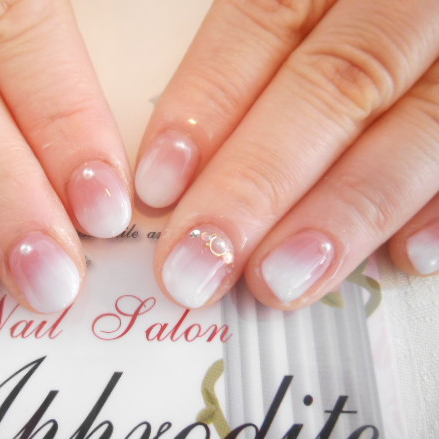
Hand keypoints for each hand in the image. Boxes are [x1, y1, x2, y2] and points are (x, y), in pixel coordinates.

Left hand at [136, 0, 438, 308]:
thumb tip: (177, 172)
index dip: (208, 102)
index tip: (156, 186)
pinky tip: (408, 258)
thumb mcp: (311, 3)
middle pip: (333, 85)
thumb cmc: (349, 14)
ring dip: (345, 212)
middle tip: (194, 267)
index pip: (264, 20)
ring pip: (417, 127)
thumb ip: (255, 58)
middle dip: (257, 183)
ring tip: (279, 282)